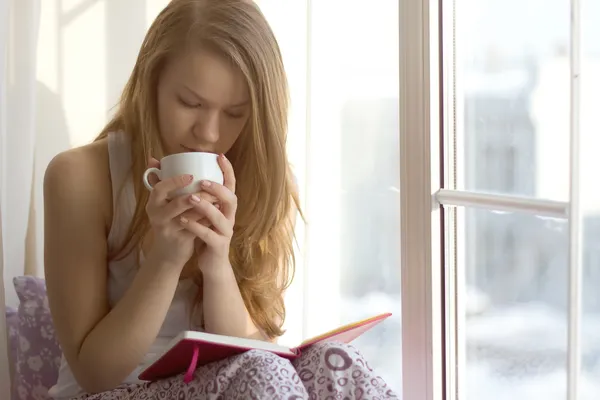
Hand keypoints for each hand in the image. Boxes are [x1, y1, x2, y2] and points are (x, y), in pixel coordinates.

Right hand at [144, 157, 214, 268]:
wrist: (168, 252)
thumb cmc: (168, 220)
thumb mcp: (161, 203)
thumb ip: (159, 182)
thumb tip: (154, 159)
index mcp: (153, 203)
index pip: (160, 189)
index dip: (175, 181)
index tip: (191, 175)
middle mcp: (158, 217)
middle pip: (176, 203)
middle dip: (196, 194)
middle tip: (210, 187)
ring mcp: (169, 230)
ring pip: (190, 216)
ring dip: (206, 206)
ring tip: (218, 197)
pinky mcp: (181, 240)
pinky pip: (197, 228)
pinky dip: (208, 219)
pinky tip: (218, 211)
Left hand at [179, 154, 236, 271]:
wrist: (212, 263)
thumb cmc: (206, 233)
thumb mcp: (202, 213)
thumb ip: (196, 196)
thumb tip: (178, 174)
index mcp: (226, 207)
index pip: (231, 185)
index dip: (228, 171)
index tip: (219, 156)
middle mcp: (229, 217)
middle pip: (232, 199)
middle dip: (218, 189)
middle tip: (202, 181)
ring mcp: (225, 232)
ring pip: (220, 217)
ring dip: (206, 207)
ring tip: (190, 199)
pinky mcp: (218, 246)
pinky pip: (208, 235)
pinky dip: (195, 226)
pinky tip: (182, 220)